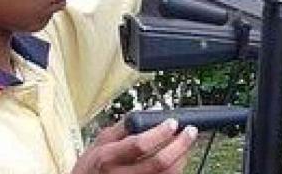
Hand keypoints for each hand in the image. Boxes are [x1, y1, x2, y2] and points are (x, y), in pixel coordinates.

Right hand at [72, 119, 197, 173]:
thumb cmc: (91, 167)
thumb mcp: (99, 141)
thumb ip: (122, 128)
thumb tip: (147, 114)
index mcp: (108, 157)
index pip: (139, 145)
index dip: (160, 133)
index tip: (173, 122)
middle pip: (159, 163)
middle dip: (180, 145)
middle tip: (190, 131)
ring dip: (181, 158)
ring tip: (184, 145)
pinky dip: (175, 170)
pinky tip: (177, 160)